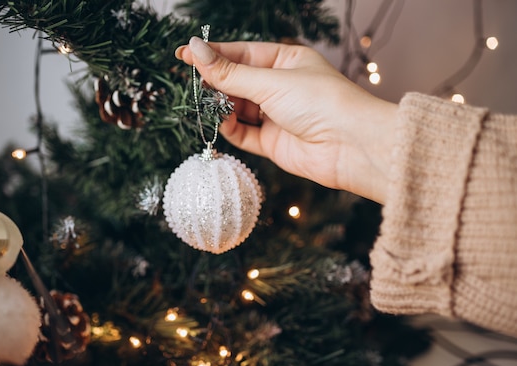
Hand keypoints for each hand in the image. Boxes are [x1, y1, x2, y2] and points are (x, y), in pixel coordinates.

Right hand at [175, 37, 396, 203]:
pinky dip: (231, 129)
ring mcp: (276, 115)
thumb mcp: (271, 81)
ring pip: (237, 108)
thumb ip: (230, 73)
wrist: (351, 147)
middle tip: (196, 84)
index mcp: (286, 61)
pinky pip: (243, 133)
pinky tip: (224, 123)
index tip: (183, 54)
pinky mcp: (273, 142)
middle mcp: (280, 87)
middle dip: (216, 83)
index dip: (212, 54)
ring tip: (209, 104)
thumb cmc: (321, 102)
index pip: (241, 54)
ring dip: (222, 107)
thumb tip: (196, 50)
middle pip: (236, 81)